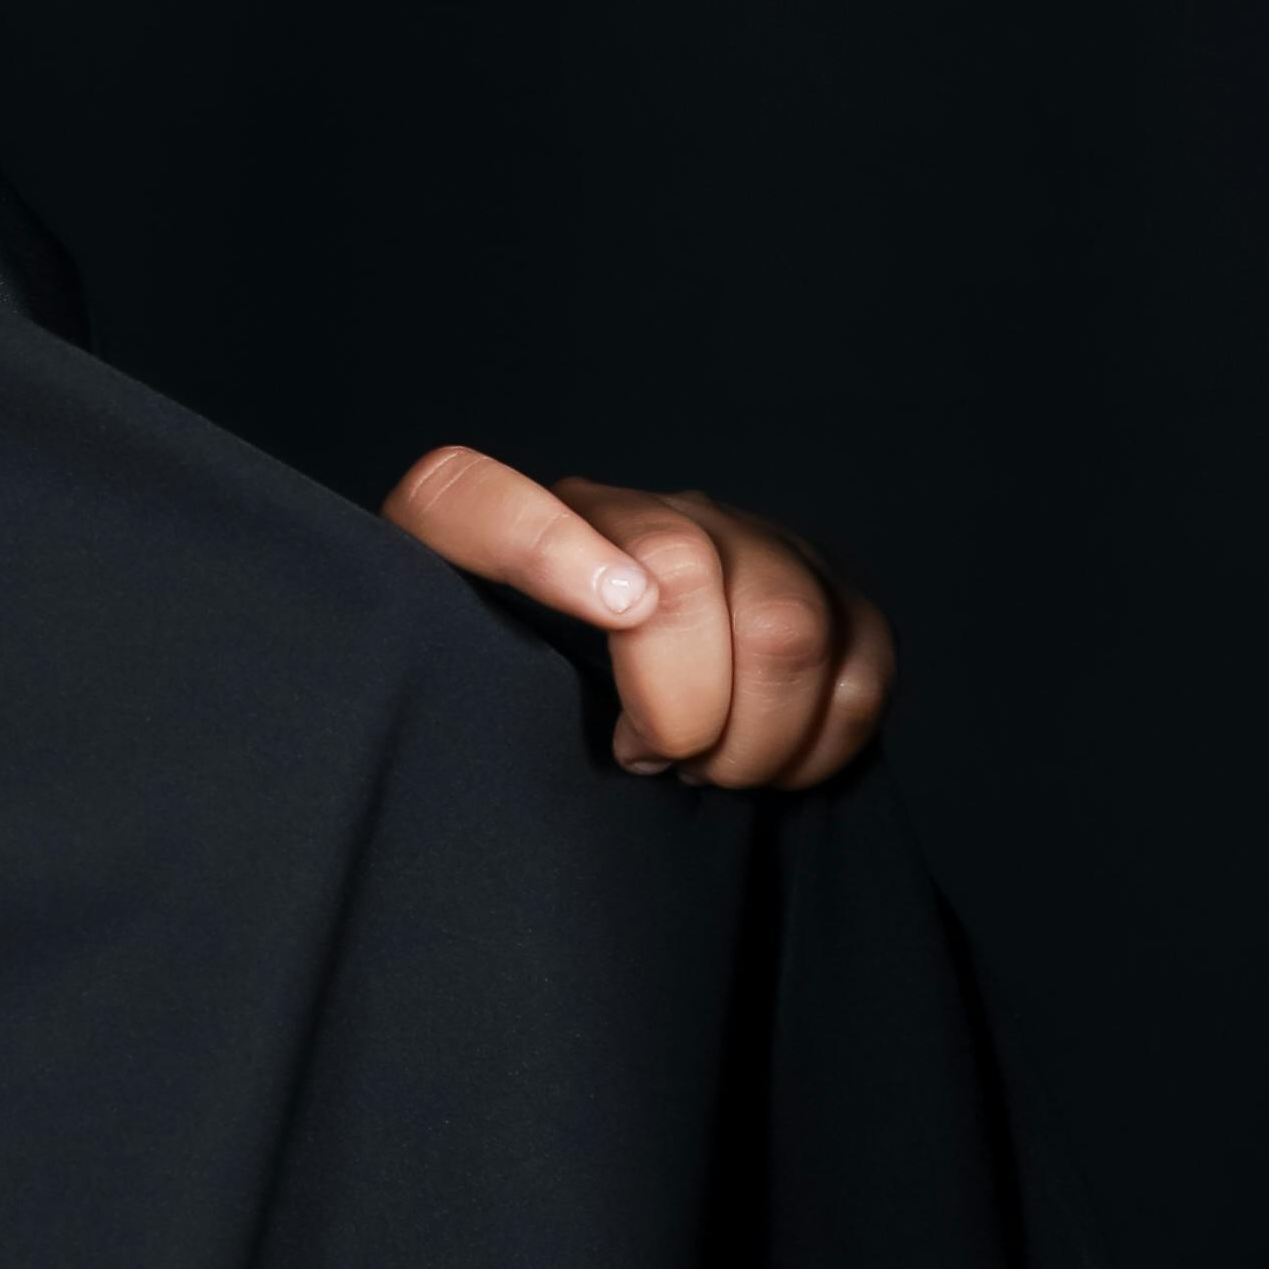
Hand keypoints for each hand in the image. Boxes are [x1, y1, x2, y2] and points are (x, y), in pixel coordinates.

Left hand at [381, 445, 894, 788]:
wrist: (609, 727)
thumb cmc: (518, 732)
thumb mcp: (447, 713)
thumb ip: (417, 700)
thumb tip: (405, 748)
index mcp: (487, 532)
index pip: (464, 499)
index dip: (534, 543)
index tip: (602, 619)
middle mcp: (618, 510)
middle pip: (680, 563)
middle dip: (680, 704)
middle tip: (651, 760)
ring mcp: (733, 535)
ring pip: (786, 618)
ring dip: (753, 735)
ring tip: (705, 769)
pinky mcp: (825, 586)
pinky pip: (863, 658)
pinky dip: (822, 739)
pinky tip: (767, 761)